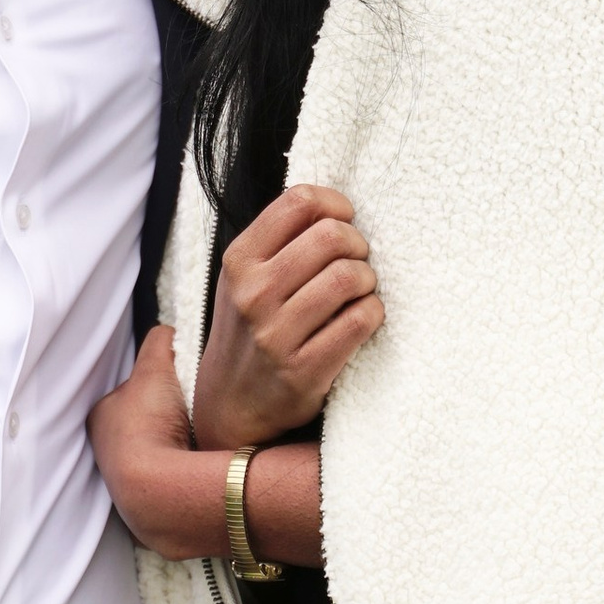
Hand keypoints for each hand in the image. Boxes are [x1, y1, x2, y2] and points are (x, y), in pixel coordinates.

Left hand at [90, 321, 199, 552]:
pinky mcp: (148, 509)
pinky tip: (196, 466)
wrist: (161, 489)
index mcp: (101, 419)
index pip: (127, 394)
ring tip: (196, 441)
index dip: (151, 387)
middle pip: (141, 426)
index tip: (174, 389)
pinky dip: (182, 473)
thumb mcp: (154, 369)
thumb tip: (167, 331)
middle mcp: (106, 453)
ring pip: (155, 455)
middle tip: (189, 415)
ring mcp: (125, 484)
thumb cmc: (148, 426)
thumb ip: (158, 344)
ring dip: (173, 448)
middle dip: (163, 421)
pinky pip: (169, 483)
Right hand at [191, 185, 383, 453]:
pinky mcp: (304, 370)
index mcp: (239, 260)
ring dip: (368, 280)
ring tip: (359, 291)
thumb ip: (279, 239)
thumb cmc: (249, 328)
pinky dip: (373, 313)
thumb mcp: (244, 277)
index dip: (336, 205)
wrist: (231, 402)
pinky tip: (362, 318)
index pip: (300, 201)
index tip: (344, 221)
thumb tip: (336, 207)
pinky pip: (360, 321)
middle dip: (357, 245)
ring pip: (350, 277)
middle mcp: (253, 293)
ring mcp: (276, 334)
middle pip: (332, 236)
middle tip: (356, 261)